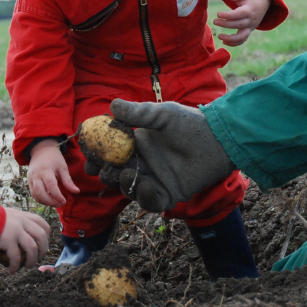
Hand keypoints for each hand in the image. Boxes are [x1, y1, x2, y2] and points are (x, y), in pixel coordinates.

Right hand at [0, 208, 50, 271]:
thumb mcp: (5, 216)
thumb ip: (14, 223)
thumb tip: (18, 236)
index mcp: (22, 215)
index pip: (42, 223)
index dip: (46, 235)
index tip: (42, 244)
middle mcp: (22, 221)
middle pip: (41, 236)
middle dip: (43, 250)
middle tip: (38, 258)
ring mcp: (16, 230)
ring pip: (33, 247)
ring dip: (32, 260)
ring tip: (27, 266)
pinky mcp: (8, 240)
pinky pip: (16, 257)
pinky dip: (15, 266)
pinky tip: (12, 271)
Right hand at [27, 142, 79, 206]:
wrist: (41, 150)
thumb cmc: (54, 158)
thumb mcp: (63, 167)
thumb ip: (68, 181)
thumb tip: (76, 192)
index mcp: (46, 170)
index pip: (51, 186)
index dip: (57, 196)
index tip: (64, 201)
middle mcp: (36, 175)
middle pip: (40, 193)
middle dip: (50, 202)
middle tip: (59, 204)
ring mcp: (30, 179)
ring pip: (35, 195)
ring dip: (45, 202)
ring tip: (55, 203)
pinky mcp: (28, 181)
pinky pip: (33, 193)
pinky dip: (40, 199)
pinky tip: (48, 200)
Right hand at [97, 99, 234, 212]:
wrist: (218, 142)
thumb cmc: (191, 124)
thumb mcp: (163, 114)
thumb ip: (138, 112)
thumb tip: (112, 105)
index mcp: (138, 144)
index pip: (111, 152)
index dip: (98, 155)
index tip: (88, 154)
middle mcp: (144, 163)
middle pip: (115, 173)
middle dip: (105, 172)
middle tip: (100, 169)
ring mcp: (155, 180)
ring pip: (129, 188)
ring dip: (123, 183)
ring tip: (124, 172)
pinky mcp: (169, 194)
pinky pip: (151, 201)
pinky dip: (145, 196)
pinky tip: (146, 184)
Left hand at [212, 0, 269, 46]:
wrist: (265, 2)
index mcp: (249, 10)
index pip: (238, 14)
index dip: (228, 15)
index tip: (218, 14)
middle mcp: (251, 20)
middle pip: (238, 25)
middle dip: (226, 24)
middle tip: (215, 21)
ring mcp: (251, 27)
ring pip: (242, 36)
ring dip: (231, 39)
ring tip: (219, 37)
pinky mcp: (249, 31)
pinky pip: (243, 40)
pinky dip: (234, 43)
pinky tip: (224, 42)